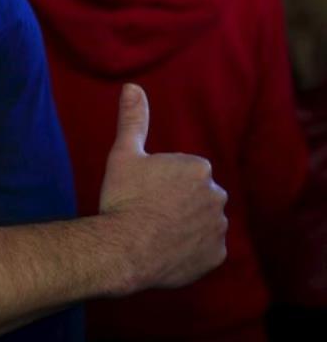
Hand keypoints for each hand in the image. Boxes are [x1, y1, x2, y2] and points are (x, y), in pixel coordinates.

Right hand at [99, 84, 227, 292]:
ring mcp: (219, 227)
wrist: (124, 249)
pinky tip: (165, 251)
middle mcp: (217, 194)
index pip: (180, 173)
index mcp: (198, 167)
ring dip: (184, 227)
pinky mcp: (217, 255)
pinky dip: (190, 251)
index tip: (140, 194)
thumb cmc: (123, 199)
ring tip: (154, 235)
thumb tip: (132, 86)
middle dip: (176, 204)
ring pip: (201, 223)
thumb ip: (133, 120)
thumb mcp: (123, 155)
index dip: (157, 184)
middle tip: (146, 214)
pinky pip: (205, 250)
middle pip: (194, 197)